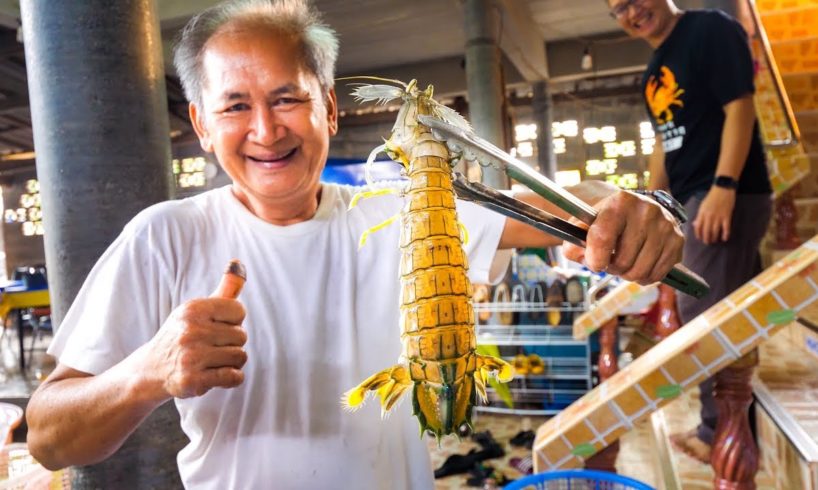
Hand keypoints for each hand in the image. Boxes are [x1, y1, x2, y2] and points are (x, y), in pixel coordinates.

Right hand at [138, 269, 247, 399]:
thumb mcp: (198, 310)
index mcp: (192, 309)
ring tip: (212, 361)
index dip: (233, 321)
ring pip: (240, 357)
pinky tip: (215, 375)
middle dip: (231, 343)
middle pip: (242, 336)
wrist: (150, 370)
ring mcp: (191, 357)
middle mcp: (190, 331)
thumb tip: (239, 262)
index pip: (239, 311)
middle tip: (210, 347)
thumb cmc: (182, 335)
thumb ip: (224, 289)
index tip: (217, 327)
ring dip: (231, 362)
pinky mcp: (193, 381)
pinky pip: (234, 377)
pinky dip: (232, 378)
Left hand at [563, 191, 683, 284]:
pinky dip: (644, 277)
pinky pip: (657, 275)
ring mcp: (665, 225)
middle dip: (611, 268)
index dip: (595, 259)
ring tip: (623, 262)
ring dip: (627, 274)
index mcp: (620, 202)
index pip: (602, 238)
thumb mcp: (583, 226)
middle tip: (609, 261)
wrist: (631, 211)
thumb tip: (580, 256)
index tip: (594, 263)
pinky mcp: (678, 240)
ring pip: (640, 271)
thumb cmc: (603, 221)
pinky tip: (639, 264)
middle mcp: (647, 210)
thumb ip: (574, 243)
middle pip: (623, 261)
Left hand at [692, 187, 735, 243]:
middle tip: (708, 242)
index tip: (700, 238)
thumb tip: (695, 224)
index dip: (698, 234)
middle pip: (706, 231)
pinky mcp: (727, 216)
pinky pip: (726, 228)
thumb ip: (699, 216)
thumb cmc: (712, 197)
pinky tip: (724, 239)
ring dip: (715, 238)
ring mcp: (718, 216)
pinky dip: (725, 234)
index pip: (698, 227)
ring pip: (715, 231)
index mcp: (702, 213)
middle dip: (706, 239)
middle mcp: (709, 216)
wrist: (722, 188)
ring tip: (715, 241)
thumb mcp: (703, 206)